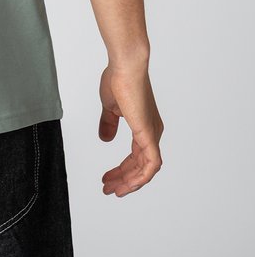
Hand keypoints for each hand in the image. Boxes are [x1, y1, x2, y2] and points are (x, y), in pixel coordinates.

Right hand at [98, 61, 163, 196]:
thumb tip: (105, 138)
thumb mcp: (110, 107)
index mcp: (143, 125)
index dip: (122, 169)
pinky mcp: (149, 135)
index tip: (107, 178)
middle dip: (123, 179)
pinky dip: (140, 178)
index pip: (135, 155)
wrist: (125, 66)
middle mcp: (151, 132)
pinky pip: (151, 165)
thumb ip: (109, 123)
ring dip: (130, 182)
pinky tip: (126, 184)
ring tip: (113, 190)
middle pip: (140, 166)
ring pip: (146, 169)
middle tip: (108, 188)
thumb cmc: (118, 79)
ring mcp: (152, 134)